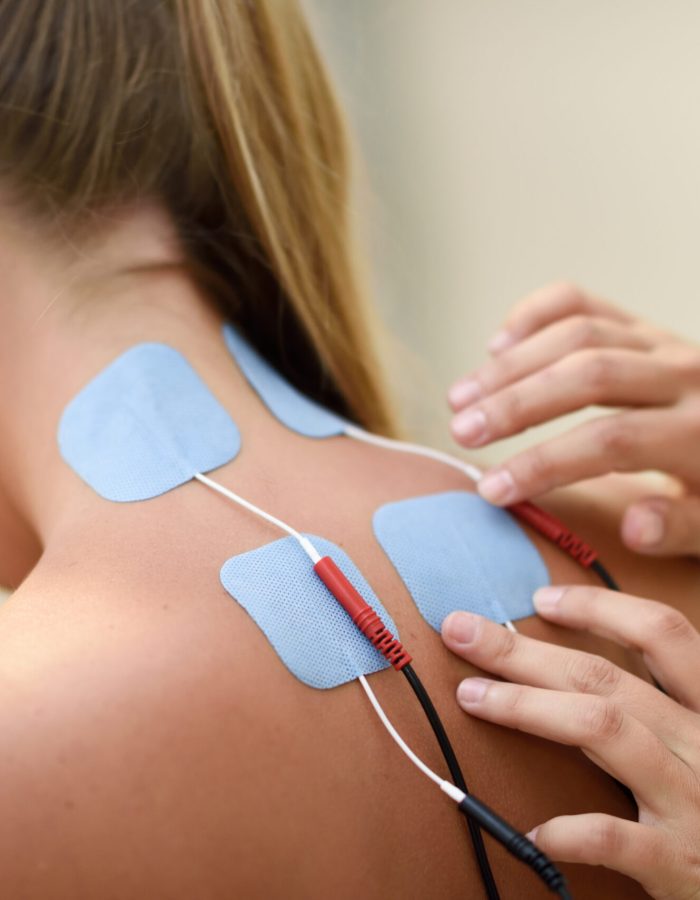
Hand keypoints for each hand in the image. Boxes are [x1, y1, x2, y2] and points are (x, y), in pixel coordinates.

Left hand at [441, 588, 699, 898]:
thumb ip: (656, 708)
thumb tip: (567, 670)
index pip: (661, 634)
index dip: (599, 609)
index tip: (540, 599)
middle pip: (604, 677)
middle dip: (524, 650)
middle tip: (462, 631)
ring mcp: (692, 798)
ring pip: (603, 729)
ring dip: (527, 707)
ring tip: (471, 696)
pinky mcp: (680, 858)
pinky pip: (614, 836)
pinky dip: (568, 829)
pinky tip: (530, 829)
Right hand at [448, 282, 699, 556]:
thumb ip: (681, 528)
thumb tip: (633, 525)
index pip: (613, 441)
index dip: (546, 463)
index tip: (493, 491)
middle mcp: (685, 375)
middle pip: (589, 374)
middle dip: (516, 405)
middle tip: (461, 433)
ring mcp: (661, 342)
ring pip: (579, 333)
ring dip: (511, 365)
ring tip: (459, 398)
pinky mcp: (641, 325)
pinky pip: (583, 302)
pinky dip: (534, 314)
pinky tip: (495, 345)